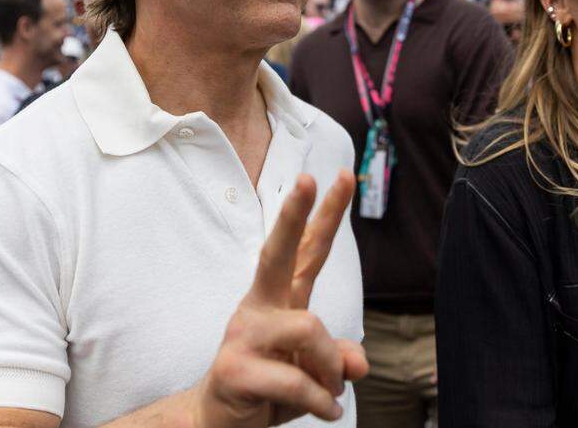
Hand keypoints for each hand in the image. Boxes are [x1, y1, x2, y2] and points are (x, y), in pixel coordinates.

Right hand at [189, 170, 367, 427]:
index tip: (341, 175)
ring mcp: (243, 335)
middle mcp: (259, 307)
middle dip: (295, 214)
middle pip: (277, 251)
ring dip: (330, 369)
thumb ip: (338, 360)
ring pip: (309, 329)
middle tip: (309, 178)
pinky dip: (321, 402)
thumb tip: (357, 363)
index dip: (324, 214)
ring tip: (330, 394)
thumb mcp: (315, 374)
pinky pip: (298, 379)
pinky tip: (324, 412)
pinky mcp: (235, 368)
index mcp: (279, 299)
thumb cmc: (270, 391)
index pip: (305, 250)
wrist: (220, 425)